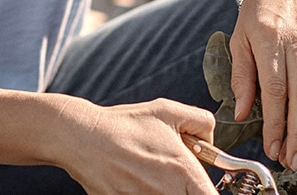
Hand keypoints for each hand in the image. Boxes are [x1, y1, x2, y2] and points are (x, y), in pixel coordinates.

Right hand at [62, 98, 218, 194]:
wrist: (84, 138)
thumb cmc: (124, 124)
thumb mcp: (166, 110)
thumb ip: (200, 121)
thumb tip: (212, 140)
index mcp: (183, 171)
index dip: (209, 191)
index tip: (202, 184)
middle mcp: (169, 193)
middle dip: (186, 187)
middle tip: (171, 173)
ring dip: (165, 189)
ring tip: (149, 172)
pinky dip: (145, 191)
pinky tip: (135, 178)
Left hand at [229, 0, 296, 171]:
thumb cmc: (256, 11)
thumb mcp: (239, 37)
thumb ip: (241, 75)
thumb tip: (241, 112)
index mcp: (270, 39)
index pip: (274, 89)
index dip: (274, 122)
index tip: (270, 146)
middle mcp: (296, 45)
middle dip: (295, 133)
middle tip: (288, 160)